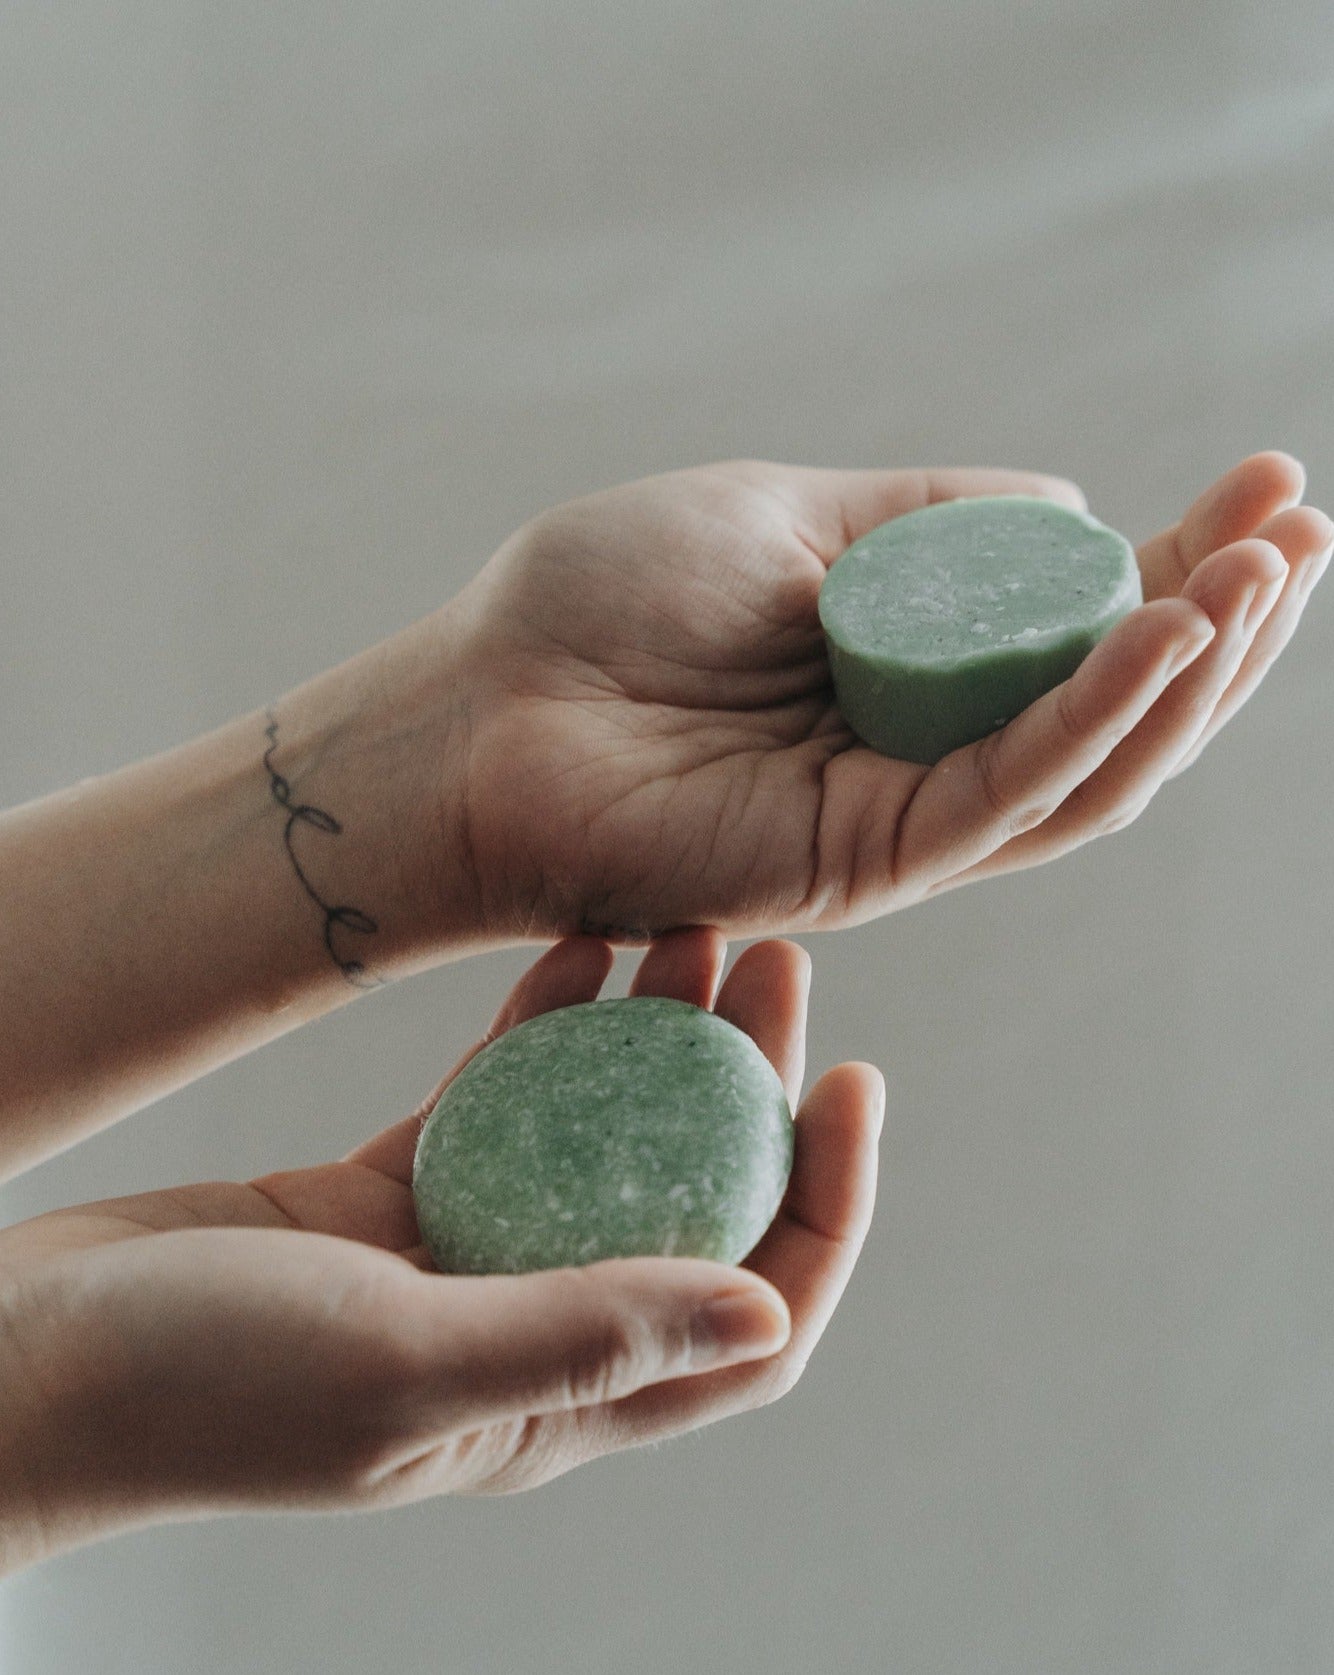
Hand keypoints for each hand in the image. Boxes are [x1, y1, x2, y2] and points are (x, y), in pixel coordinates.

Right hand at [0, 931, 881, 1571]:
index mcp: (562, 1399)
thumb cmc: (199, 1389)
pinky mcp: (399, 1187)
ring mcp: (468, 1249)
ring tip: (702, 925)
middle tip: (782, 958)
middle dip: (758, 1086)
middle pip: (694, 1201)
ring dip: (662, 1038)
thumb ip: (581, 1339)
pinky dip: (550, 1023)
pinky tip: (586, 941)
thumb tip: (767, 1311)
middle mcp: (535, 1323)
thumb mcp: (403, 1368)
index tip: (856, 1081)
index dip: (829, 1205)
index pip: (754, 1318)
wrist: (32, 1356)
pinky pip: (506, 1094)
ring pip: (608, 1134)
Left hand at [442, 453, 1330, 934]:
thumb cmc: (597, 607)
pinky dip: (1098, 716)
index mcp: (901, 670)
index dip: (1183, 565)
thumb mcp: (784, 515)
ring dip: (1192, 674)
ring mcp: (896, 820)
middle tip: (1309, 530)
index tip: (1268, 484)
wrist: (478, 708)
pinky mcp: (863, 864)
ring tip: (1272, 573)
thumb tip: (1068, 509)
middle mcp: (916, 755)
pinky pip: (1009, 794)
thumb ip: (923, 522)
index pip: (1077, 630)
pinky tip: (1174, 633)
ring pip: (1088, 768)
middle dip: (1223, 626)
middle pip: (1109, 711)